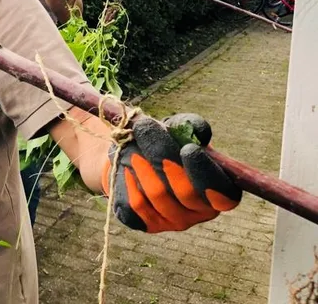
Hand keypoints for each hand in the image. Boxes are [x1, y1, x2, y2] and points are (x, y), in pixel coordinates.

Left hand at [102, 113, 240, 232]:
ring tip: (132, 146)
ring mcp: (173, 222)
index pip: (224, 196)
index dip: (206, 174)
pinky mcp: (147, 224)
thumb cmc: (164, 142)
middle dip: (163, 156)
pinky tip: (126, 167)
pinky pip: (136, 204)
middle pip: (186, 192)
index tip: (188, 149)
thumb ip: (191, 126)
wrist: (132, 158)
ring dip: (142, 164)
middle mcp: (200, 212)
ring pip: (158, 195)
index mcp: (219, 191)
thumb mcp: (178, 129)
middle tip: (145, 129)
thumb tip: (200, 131)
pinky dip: (129, 180)